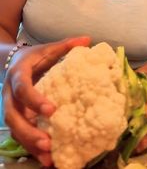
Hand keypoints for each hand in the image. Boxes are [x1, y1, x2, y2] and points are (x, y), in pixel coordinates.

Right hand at [2, 36, 90, 165]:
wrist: (11, 62)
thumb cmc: (33, 57)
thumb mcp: (47, 49)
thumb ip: (66, 45)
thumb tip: (88, 39)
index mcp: (18, 75)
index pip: (23, 88)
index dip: (34, 100)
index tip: (51, 110)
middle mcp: (10, 94)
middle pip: (13, 117)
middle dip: (29, 132)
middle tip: (47, 142)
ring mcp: (11, 108)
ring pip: (15, 131)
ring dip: (30, 145)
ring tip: (48, 158)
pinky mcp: (16, 118)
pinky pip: (20, 136)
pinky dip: (32, 148)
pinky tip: (47, 159)